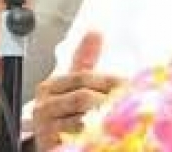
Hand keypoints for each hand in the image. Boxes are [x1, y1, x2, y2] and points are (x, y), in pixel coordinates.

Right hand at [32, 31, 121, 150]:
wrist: (52, 142)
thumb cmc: (66, 111)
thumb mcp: (75, 83)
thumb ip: (84, 60)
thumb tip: (94, 31)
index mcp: (49, 86)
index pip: (82, 76)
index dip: (108, 80)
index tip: (127, 83)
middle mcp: (43, 107)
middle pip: (83, 96)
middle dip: (108, 98)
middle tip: (128, 100)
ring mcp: (45, 129)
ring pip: (82, 119)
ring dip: (104, 117)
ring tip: (119, 115)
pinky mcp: (50, 146)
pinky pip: (78, 138)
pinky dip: (94, 134)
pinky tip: (105, 131)